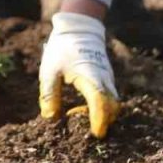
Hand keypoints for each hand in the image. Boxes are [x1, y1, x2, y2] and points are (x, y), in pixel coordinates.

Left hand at [39, 12, 121, 137]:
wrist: (78, 28)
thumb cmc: (62, 49)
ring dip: (102, 115)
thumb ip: (49, 94)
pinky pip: (109, 97)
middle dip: (104, 121)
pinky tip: (82, 108)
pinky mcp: (107, 78)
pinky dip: (101, 107)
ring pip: (113, 103)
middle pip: (113, 107)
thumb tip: (50, 118)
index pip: (100, 101)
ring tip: (78, 116)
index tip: (95, 134)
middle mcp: (104, 78)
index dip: (99, 120)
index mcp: (90, 75)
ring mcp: (108, 78)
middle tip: (85, 132)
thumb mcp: (49, 71)